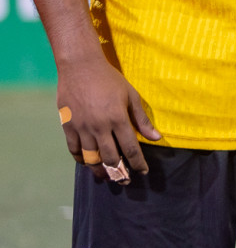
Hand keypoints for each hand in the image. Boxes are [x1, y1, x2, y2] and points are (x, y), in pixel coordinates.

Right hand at [56, 55, 160, 183]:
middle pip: (110, 157)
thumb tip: (156, 138)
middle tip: (126, 180)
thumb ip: (142, 119)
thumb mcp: (131, 96)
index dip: (138, 163)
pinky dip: (81, 159)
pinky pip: (74, 149)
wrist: (80, 67)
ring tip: (107, 177)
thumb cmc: (109, 79)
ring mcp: (82, 127)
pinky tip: (88, 163)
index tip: (143, 171)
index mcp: (118, 119)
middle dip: (120, 172)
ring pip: (91, 157)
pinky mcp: (68, 126)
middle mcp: (100, 127)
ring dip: (100, 170)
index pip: (130, 148)